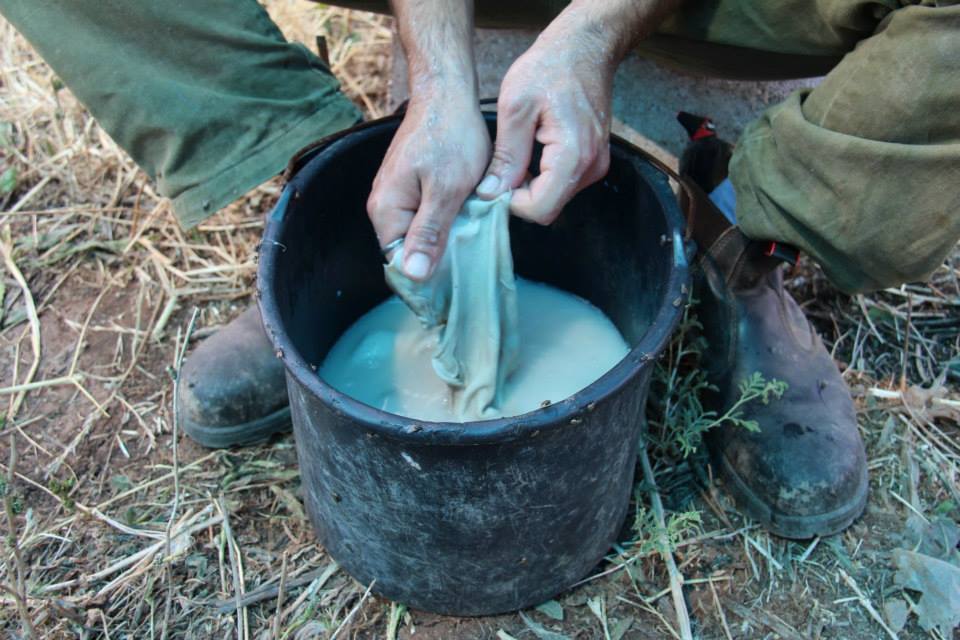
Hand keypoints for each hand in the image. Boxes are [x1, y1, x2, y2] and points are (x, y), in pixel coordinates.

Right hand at [370, 0, 484, 280]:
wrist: (448, 93)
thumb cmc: (450, 137)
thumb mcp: (447, 190)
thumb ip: (429, 233)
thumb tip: (414, 274)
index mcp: (386, 210)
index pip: (398, 265)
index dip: (424, 281)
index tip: (453, 291)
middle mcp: (383, 205)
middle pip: (407, 251)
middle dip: (435, 261)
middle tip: (469, 267)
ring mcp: (395, 194)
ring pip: (418, 234)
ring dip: (442, 241)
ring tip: (470, 244)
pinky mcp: (410, 184)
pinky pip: (424, 216)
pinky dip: (443, 223)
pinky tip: (465, 222)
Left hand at [477, 0, 679, 223]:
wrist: (584, 48)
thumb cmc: (549, 68)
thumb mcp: (515, 107)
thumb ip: (506, 156)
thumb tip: (491, 193)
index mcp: (573, 156)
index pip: (540, 209)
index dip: (511, 203)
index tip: (492, 184)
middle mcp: (591, 167)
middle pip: (548, 207)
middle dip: (519, 196)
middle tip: (498, 170)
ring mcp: (596, 166)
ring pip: (555, 198)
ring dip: (530, 186)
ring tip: (514, 156)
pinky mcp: (593, 161)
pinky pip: (563, 184)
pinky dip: (542, 177)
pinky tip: (530, 152)